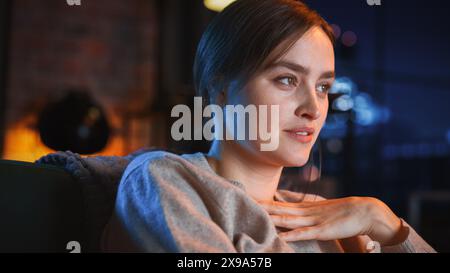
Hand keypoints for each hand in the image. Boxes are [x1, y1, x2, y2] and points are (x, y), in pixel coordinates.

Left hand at [259, 197, 404, 245]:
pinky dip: (293, 234)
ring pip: (289, 219)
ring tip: (258, 213)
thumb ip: (308, 210)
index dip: (265, 201)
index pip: (281, 204)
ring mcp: (314, 221)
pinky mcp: (322, 231)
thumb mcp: (322, 209)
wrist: (365, 211)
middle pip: (280, 209)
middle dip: (263, 206)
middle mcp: (306, 212)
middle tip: (246, 201)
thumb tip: (296, 210)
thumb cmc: (344, 212)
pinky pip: (305, 234)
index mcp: (306, 207)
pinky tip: (282, 235)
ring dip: (272, 217)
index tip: (250, 198)